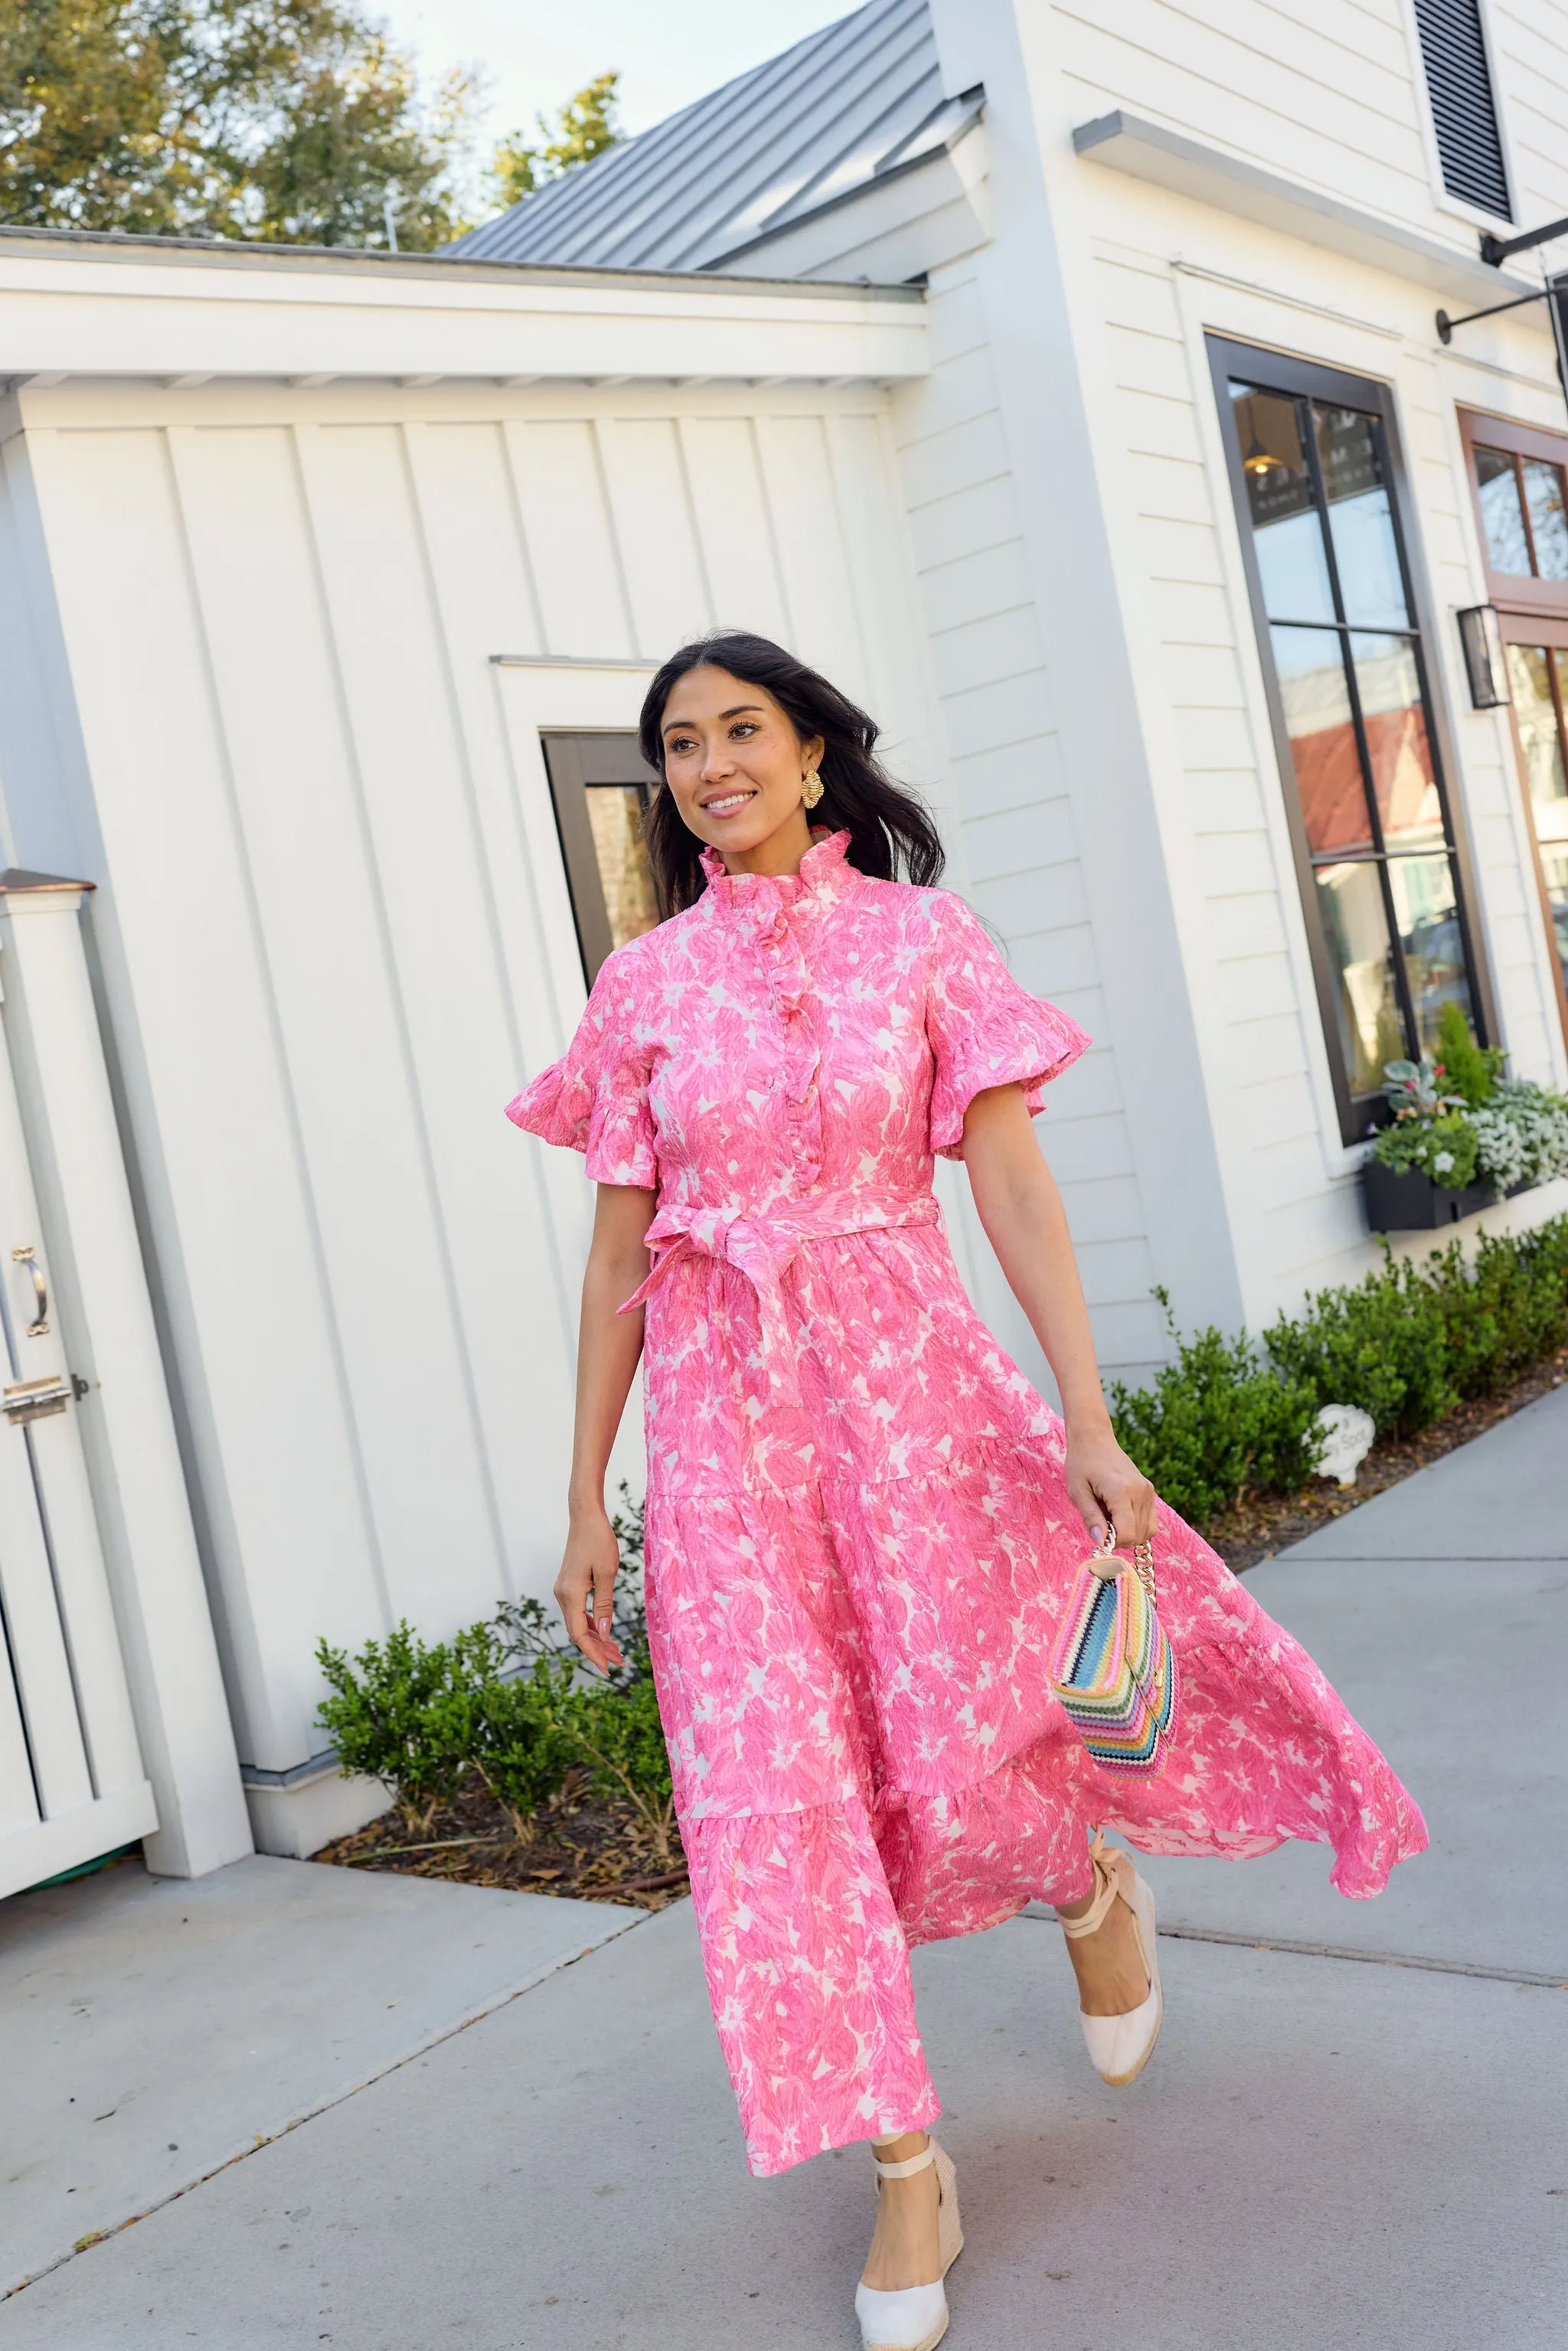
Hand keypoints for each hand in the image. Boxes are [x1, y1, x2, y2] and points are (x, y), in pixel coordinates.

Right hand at [555, 1506, 625, 1674]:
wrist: (585, 1517)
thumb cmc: (599, 1541)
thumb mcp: (607, 1573)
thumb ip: (604, 1605)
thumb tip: (603, 1634)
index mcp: (570, 1594)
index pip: (579, 1635)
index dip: (593, 1654)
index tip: (608, 1668)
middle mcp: (561, 1595)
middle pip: (577, 1632)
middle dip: (597, 1649)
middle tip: (619, 1661)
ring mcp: (562, 1590)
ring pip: (576, 1624)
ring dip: (595, 1638)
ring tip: (616, 1650)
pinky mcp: (567, 1585)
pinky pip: (577, 1612)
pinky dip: (590, 1624)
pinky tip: (603, 1631)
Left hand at [1064, 1420, 1155, 1553]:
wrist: (1094, 1438)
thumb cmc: (1081, 1463)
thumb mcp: (1077, 1492)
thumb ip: (1091, 1518)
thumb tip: (1101, 1544)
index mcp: (1121, 1491)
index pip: (1127, 1534)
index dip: (1112, 1542)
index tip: (1098, 1533)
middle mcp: (1140, 1491)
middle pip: (1138, 1535)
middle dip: (1119, 1539)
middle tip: (1101, 1523)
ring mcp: (1148, 1491)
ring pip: (1148, 1531)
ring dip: (1129, 1533)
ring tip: (1109, 1517)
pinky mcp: (1150, 1491)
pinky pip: (1151, 1521)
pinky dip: (1137, 1526)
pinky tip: (1119, 1515)